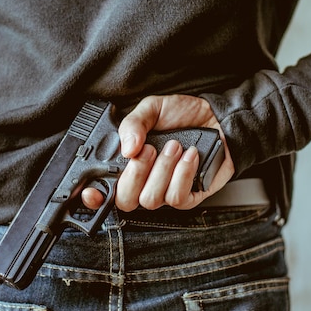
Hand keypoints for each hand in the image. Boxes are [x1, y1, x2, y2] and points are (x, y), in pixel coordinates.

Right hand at [81, 94, 234, 210]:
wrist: (217, 118)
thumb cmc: (182, 115)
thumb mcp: (152, 109)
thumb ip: (133, 124)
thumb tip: (126, 148)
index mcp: (127, 164)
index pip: (103, 191)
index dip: (94, 197)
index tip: (92, 192)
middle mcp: (143, 182)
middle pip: (125, 201)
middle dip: (135, 174)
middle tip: (150, 149)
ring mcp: (165, 192)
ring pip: (151, 200)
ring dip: (163, 170)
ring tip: (175, 146)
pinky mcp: (189, 196)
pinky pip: (177, 198)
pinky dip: (183, 174)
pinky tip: (190, 155)